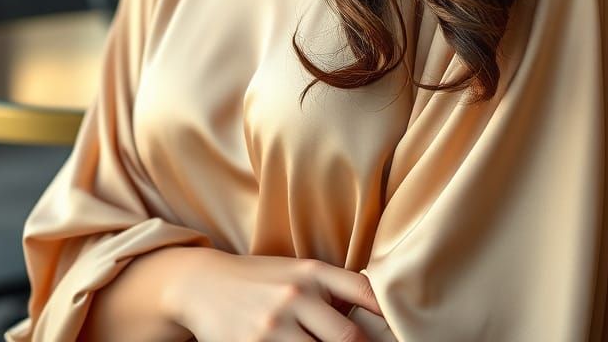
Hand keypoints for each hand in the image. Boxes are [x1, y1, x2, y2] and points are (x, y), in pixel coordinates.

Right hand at [167, 249, 383, 341]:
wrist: (203, 283)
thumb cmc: (259, 279)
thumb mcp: (295, 271)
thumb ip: (329, 289)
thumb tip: (376, 314)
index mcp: (311, 272)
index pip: (363, 292)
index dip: (388, 314)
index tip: (404, 332)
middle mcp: (296, 295)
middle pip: (348, 338)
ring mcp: (274, 325)